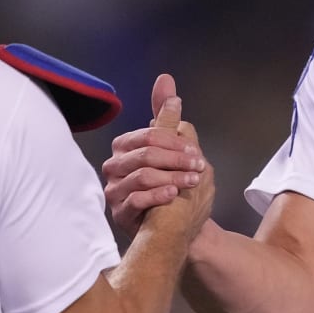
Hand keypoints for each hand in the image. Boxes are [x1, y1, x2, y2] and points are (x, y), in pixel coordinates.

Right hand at [102, 73, 208, 236]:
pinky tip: (173, 195)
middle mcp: (115, 168)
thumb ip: (167, 118)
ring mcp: (115, 191)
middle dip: (176, 159)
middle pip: (144, 154)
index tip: (196, 153)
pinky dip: (157, 196)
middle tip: (198, 167)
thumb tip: (166, 80)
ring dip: (172, 177)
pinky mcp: (119, 213)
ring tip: (191, 183)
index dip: (175, 142)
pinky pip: (135, 200)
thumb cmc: (176, 190)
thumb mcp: (177, 151)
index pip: (148, 136)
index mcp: (126, 148)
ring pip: (141, 176)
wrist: (178, 232)